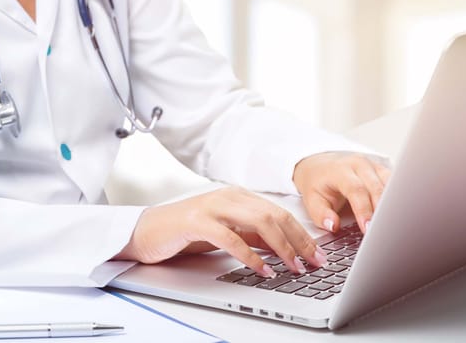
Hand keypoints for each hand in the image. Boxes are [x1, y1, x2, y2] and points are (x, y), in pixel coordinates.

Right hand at [115, 187, 327, 276]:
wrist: (147, 230)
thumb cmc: (188, 231)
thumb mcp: (228, 231)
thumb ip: (253, 236)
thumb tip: (283, 248)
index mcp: (240, 197)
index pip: (280, 213)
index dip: (302, 234)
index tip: (318, 254)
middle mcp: (230, 196)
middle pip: (275, 216)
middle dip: (299, 241)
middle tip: (315, 262)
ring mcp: (214, 206)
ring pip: (259, 223)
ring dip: (281, 247)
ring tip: (295, 267)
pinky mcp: (198, 221)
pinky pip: (231, 238)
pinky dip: (251, 255)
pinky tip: (263, 269)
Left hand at [293, 152, 390, 233]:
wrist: (320, 166)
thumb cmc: (318, 184)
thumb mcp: (312, 200)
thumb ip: (321, 214)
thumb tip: (333, 226)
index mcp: (341, 170)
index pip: (355, 190)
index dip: (363, 210)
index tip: (368, 228)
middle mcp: (359, 165)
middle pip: (376, 187)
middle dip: (381, 211)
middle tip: (383, 232)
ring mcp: (373, 166)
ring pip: (389, 185)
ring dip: (392, 205)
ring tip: (393, 225)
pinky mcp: (382, 171)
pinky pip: (394, 184)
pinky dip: (396, 199)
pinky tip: (397, 214)